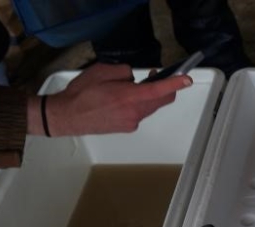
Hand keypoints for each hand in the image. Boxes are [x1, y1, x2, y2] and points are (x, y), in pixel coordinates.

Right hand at [28, 63, 191, 136]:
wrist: (67, 116)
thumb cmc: (81, 94)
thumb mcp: (102, 71)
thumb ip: (124, 71)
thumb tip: (133, 77)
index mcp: (129, 97)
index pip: (160, 90)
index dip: (176, 83)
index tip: (186, 79)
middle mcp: (134, 112)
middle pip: (161, 100)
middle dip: (164, 87)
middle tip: (155, 75)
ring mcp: (131, 122)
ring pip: (151, 106)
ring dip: (149, 95)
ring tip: (132, 86)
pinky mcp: (127, 127)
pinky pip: (140, 112)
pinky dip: (138, 103)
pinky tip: (123, 98)